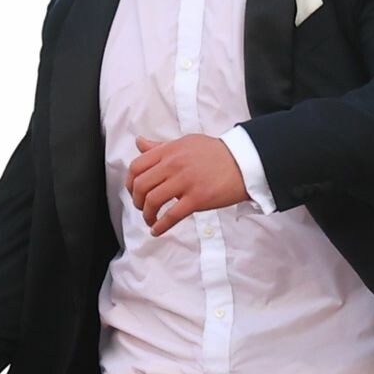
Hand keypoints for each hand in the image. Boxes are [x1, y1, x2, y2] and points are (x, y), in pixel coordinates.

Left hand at [128, 135, 247, 234]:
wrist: (244, 162)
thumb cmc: (215, 154)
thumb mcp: (185, 143)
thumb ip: (160, 147)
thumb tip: (139, 142)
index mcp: (169, 151)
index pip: (137, 166)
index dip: (130, 183)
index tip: (134, 191)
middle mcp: (174, 164)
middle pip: (141, 185)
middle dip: (136, 200)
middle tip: (142, 207)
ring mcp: (185, 182)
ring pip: (152, 201)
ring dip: (147, 215)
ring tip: (150, 220)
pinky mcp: (197, 198)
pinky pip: (172, 215)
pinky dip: (160, 226)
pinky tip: (157, 231)